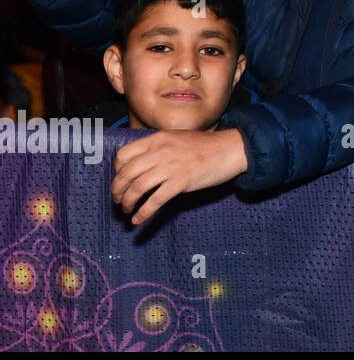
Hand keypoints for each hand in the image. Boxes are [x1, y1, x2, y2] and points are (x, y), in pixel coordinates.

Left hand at [111, 129, 248, 224]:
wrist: (230, 149)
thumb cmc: (205, 145)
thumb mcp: (176, 138)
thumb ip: (158, 148)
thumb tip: (140, 164)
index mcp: (157, 139)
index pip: (123, 155)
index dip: (117, 170)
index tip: (121, 180)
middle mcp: (160, 152)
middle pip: (126, 173)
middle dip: (117, 190)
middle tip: (118, 199)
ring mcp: (170, 167)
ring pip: (137, 188)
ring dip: (127, 202)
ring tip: (127, 210)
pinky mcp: (181, 182)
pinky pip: (155, 201)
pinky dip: (143, 213)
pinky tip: (138, 221)